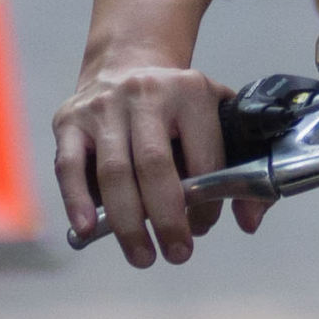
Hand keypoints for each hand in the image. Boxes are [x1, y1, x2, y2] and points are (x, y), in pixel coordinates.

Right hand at [53, 54, 258, 266]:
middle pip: (154, 166)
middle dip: (167, 219)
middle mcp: (145, 93)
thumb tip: (249, 222)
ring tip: (142, 255)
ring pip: (114, 172)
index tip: (202, 229)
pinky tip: (87, 229)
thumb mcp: (218, 115)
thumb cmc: (176, 103)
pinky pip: (68, 166)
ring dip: (128, 223)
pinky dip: (77, 201)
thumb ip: (242, 165)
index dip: (207, 202)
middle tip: (177, 254)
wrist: (127, 62)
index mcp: (191, 92)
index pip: (203, 157)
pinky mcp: (70, 120)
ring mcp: (103, 106)